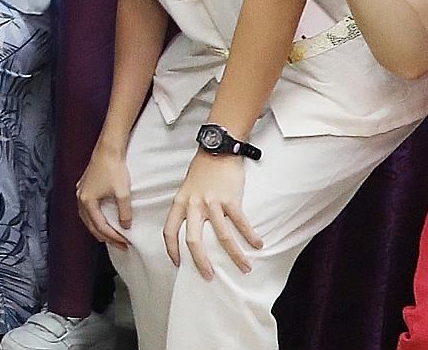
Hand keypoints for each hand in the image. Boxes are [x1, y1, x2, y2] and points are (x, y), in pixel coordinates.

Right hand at [76, 144, 133, 249]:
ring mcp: (80, 191)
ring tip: (110, 234)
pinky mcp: (84, 185)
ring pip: (86, 216)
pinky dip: (94, 216)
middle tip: (119, 244)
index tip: (125, 243)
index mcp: (87, 201)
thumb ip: (124, 213)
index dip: (113, 237)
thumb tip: (125, 226)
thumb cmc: (114, 168)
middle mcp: (80, 197)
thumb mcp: (123, 193)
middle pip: (90, 224)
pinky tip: (102, 217)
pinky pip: (86, 207)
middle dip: (105, 236)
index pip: (100, 226)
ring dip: (98, 227)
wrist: (108, 148)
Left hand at [164, 151, 262, 279]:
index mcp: (180, 203)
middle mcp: (193, 205)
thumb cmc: (202, 170)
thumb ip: (188, 208)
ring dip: (235, 255)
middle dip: (201, 262)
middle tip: (209, 276)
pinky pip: (241, 222)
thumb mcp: (187, 188)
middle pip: (193, 240)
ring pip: (221, 236)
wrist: (218, 149)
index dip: (171, 249)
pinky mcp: (230, 198)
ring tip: (245, 267)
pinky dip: (250, 236)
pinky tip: (258, 245)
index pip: (169, 231)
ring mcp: (212, 202)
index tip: (177, 263)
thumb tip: (191, 229)